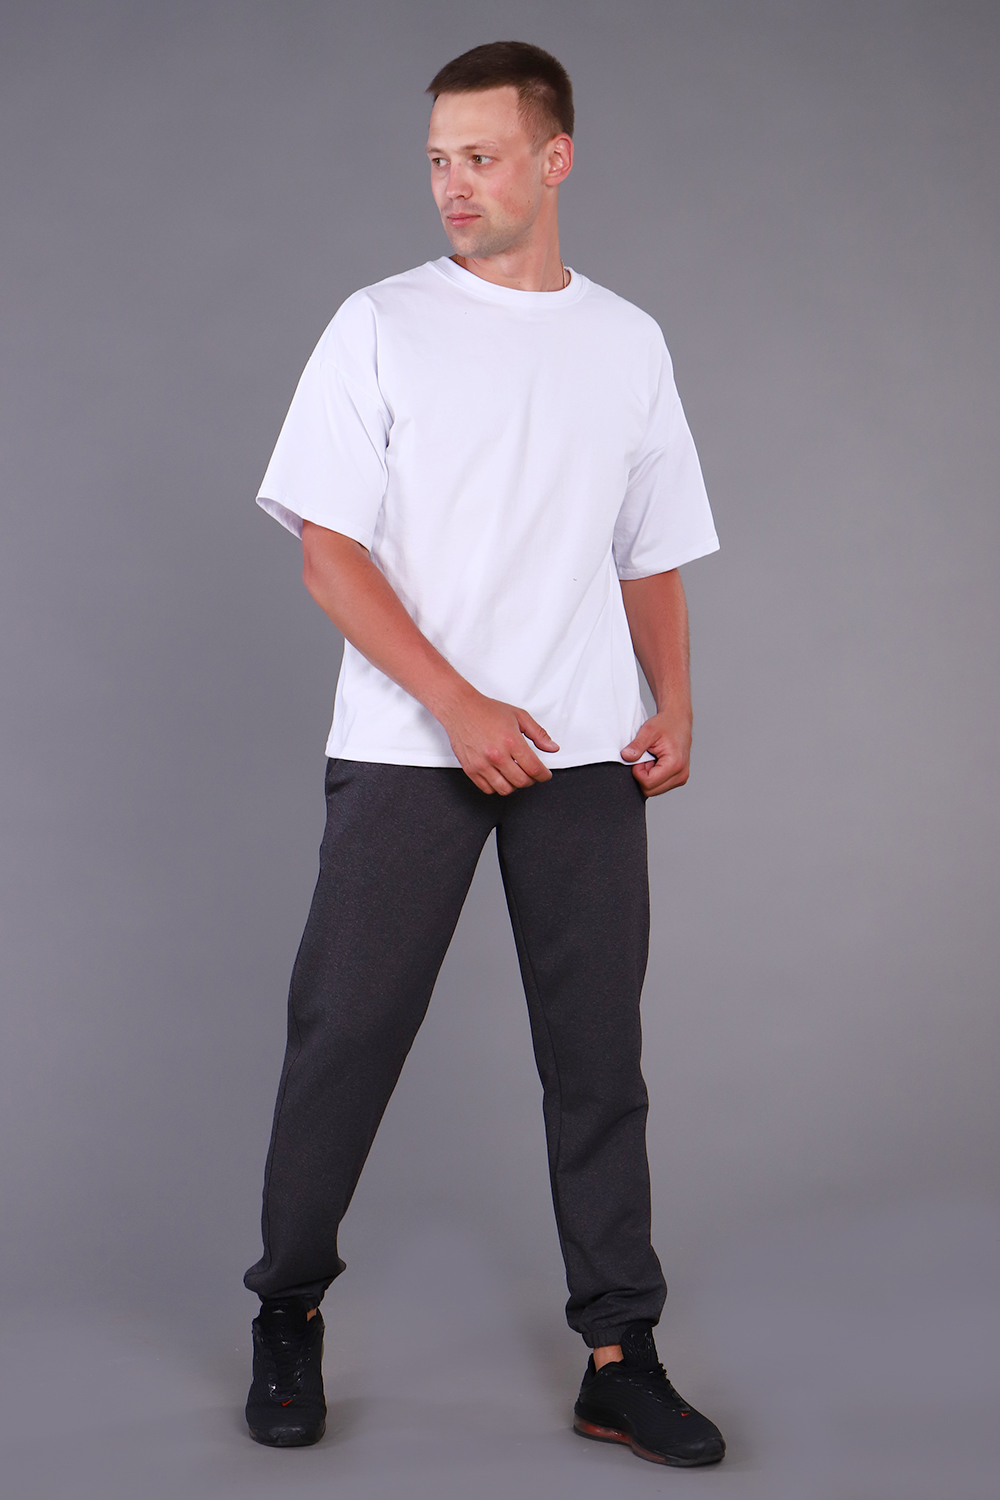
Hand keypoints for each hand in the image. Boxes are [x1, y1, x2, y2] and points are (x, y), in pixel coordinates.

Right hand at [439, 687, 559, 794]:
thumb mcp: (519, 716)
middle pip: (521, 782)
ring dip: (514, 785)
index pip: (534, 769)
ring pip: (505, 789)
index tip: (544, 775)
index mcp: (511, 741)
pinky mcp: (470, 769)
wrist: (460, 708)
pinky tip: (500, 776)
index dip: (544, 775)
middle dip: (531, 780)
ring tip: (515, 774)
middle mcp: (496, 755)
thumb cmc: (486, 711)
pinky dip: (497, 786)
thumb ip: (538, 734)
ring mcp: (482, 764)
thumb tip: (552, 747)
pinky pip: (488, 789)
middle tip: (530, 773)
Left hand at [621, 708, 691, 797]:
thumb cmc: (666, 724)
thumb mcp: (648, 731)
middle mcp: (681, 775)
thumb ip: (636, 745)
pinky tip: (656, 762)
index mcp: (675, 764)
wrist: (679, 720)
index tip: (639, 758)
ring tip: (652, 759)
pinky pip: (659, 786)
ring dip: (648, 776)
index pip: (648, 783)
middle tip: (645, 758)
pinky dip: (654, 776)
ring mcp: (681, 778)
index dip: (638, 772)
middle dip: (643, 776)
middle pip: (650, 790)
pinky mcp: (679, 779)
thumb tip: (625, 756)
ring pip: (654, 790)